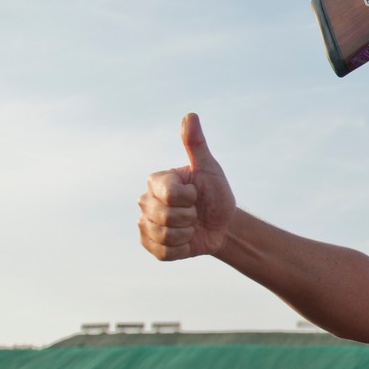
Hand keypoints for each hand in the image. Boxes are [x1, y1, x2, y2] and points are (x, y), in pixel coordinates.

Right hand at [137, 113, 235, 260]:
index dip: (190, 198)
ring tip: (190, 226)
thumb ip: (196, 144)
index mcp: (156, 181)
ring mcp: (145, 225)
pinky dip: (182, 249)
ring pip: (163, 235)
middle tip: (195, 212)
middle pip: (164, 216)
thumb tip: (190, 115)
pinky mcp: (150, 246)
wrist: (223, 225)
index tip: (196, 194)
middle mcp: (145, 201)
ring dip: (186, 233)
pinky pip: (164, 253)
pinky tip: (186, 240)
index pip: (170, 194)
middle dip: (189, 217)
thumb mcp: (209, 169)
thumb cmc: (216, 194)